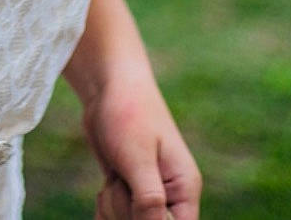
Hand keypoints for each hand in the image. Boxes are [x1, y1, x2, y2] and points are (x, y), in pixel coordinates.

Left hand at [83, 72, 200, 219]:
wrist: (107, 85)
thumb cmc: (128, 113)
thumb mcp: (138, 159)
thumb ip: (149, 200)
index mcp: (185, 189)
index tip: (137, 204)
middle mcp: (170, 196)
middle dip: (126, 212)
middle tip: (121, 180)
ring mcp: (148, 194)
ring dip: (113, 206)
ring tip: (116, 174)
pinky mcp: (129, 191)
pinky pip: (115, 218)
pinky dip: (106, 208)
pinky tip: (107, 186)